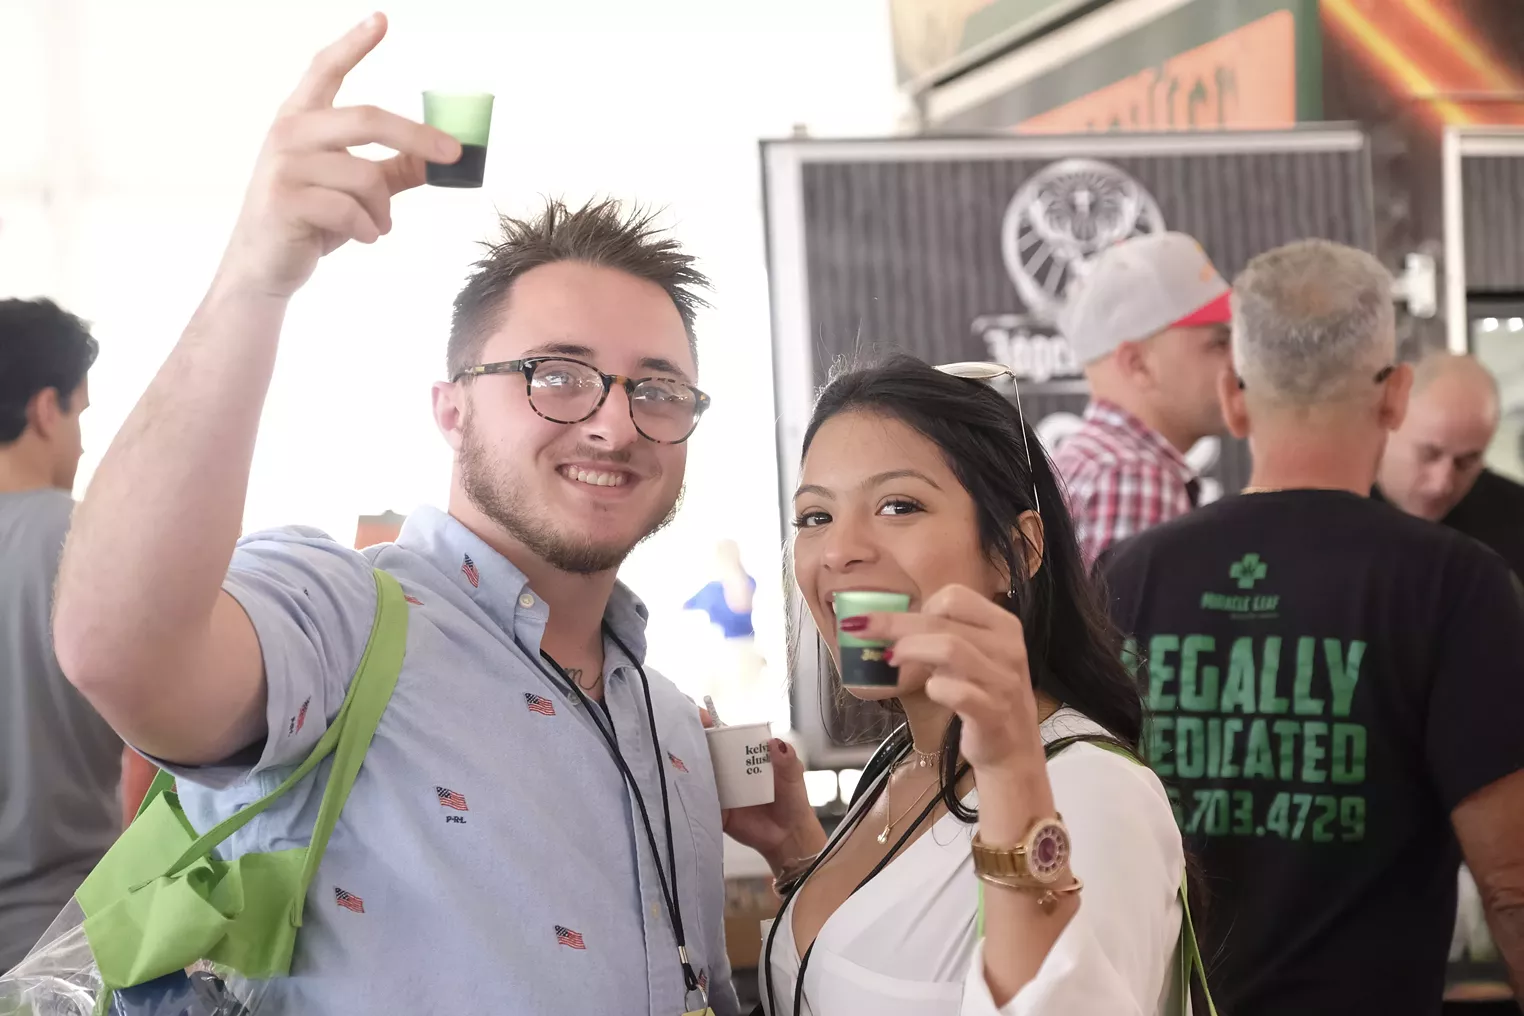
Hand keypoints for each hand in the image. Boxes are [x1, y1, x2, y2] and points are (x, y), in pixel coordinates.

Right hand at [218, 13, 461, 299]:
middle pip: (367, 118)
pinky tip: (363, 238)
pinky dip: (369, 230)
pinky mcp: (285, 201)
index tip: (382, 19)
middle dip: (417, 136)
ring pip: (366, 176)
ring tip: (377, 226)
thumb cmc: (309, 222)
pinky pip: (351, 211)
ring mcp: (283, 166)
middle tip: (453, 153)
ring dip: (384, 209)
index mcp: (301, 119)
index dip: (354, 44)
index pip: (326, 70)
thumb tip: (435, 158)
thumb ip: (390, 170)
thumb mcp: (352, 190)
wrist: (264, 267)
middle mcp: (289, 133)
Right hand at [700, 709, 823, 872]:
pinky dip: (694, 793)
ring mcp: (722, 790)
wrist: (789, 836)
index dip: (713, 726)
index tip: (700, 717)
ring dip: (691, 766)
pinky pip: (702, 799)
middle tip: (684, 736)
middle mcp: (731, 770)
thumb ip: (786, 760)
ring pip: (702, 774)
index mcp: (747, 757)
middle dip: (696, 742)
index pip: (727, 737)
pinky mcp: (717, 810)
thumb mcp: (794, 776)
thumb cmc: (792, 801)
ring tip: (678, 758)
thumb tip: (774, 742)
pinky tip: (686, 786)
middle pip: (709, 752)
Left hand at [848, 585, 1044, 777]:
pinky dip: (935, 688)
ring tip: (889, 659)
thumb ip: (943, 634)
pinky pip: (958, 692)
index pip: (955, 596)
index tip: (904, 624)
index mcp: (1003, 625)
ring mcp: (1003, 681)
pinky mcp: (993, 713)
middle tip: (859, 628)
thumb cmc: (983, 693)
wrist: (1013, 747)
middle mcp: (1008, 648)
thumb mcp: (973, 655)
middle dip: (893, 623)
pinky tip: (929, 691)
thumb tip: (887, 621)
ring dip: (910, 649)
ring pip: (949, 648)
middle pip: (941, 620)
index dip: (921, 605)